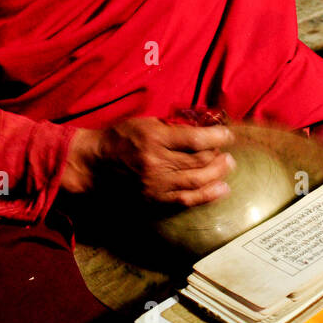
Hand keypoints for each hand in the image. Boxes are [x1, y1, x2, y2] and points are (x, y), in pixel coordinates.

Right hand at [61, 118, 234, 205]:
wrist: (93, 164)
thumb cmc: (119, 138)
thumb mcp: (144, 122)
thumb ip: (172, 126)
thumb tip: (202, 128)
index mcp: (154, 138)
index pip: (195, 139)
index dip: (217, 137)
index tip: (228, 135)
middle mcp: (156, 162)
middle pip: (199, 162)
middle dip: (220, 157)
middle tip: (229, 155)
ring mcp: (155, 184)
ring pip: (196, 182)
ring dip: (218, 175)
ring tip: (228, 168)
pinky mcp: (153, 199)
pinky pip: (185, 200)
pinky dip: (206, 195)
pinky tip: (220, 190)